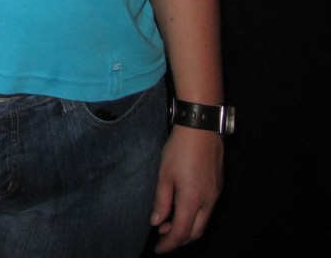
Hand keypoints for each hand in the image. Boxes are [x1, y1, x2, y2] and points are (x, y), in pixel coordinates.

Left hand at [150, 126, 223, 251]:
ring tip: (166, 223)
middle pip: (195, 232)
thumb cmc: (180, 149)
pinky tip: (181, 208)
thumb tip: (156, 222)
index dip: (169, 244)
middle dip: (179, 240)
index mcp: (192, 201)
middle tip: (162, 239)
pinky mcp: (217, 187)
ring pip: (202, 222)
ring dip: (186, 228)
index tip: (158, 249)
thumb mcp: (164, 175)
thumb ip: (161, 201)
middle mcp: (208, 202)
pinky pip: (207, 210)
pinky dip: (193, 216)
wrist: (201, 129)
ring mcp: (215, 195)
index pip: (181, 233)